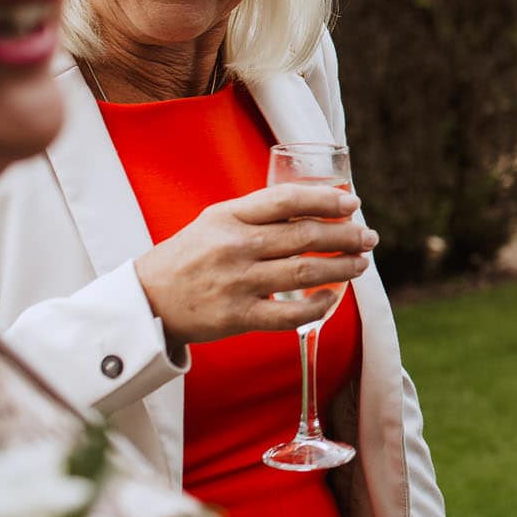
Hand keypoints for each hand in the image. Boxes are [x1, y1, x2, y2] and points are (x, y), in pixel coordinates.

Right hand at [133, 185, 373, 347]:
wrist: (146, 300)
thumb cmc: (191, 256)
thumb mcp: (216, 221)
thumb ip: (257, 214)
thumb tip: (315, 208)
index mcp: (229, 216)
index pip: (287, 200)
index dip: (326, 200)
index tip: (353, 204)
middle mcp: (235, 246)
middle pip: (305, 236)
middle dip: (346, 236)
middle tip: (369, 238)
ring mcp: (237, 282)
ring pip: (304, 272)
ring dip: (341, 267)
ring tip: (361, 264)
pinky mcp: (237, 316)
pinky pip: (288, 313)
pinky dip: (317, 305)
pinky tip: (332, 297)